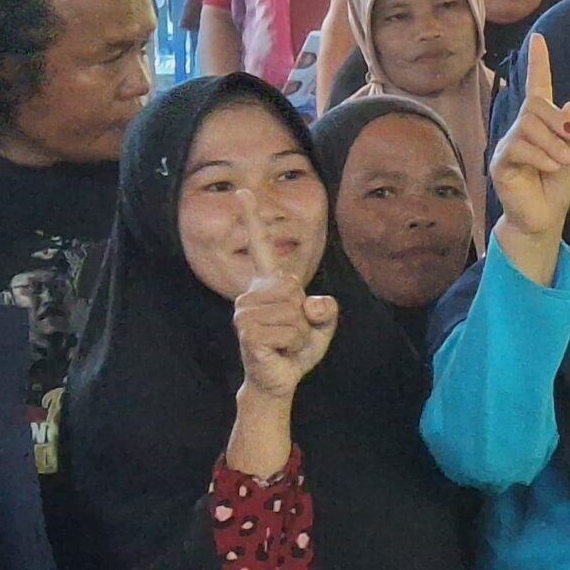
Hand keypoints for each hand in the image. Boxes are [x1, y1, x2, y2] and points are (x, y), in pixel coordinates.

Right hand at [231, 192, 336, 398]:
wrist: (281, 378)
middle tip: (293, 331)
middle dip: (306, 316)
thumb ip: (327, 310)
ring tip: (286, 341)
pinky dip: (295, 343)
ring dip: (300, 333)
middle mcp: (251, 293)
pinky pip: (289, 330)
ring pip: (293, 312)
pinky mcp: (248, 332)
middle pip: (294, 288)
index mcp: (269, 284)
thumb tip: (311, 303)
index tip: (243, 192)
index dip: (253, 218)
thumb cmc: (298, 348)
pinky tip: (280, 350)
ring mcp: (245, 312)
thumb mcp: (323, 325)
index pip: (260, 246)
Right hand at [488, 32, 569, 243]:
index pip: (537, 87)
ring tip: (564, 162)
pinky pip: (519, 147)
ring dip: (552, 144)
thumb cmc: (556, 185)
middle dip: (555, 119)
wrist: (544, 217)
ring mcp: (507, 144)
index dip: (539, 63)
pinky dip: (540, 156)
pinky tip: (550, 168)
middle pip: (534, 105)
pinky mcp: (500, 162)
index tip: (539, 38)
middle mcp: (520, 129)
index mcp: (539, 124)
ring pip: (527, 126)